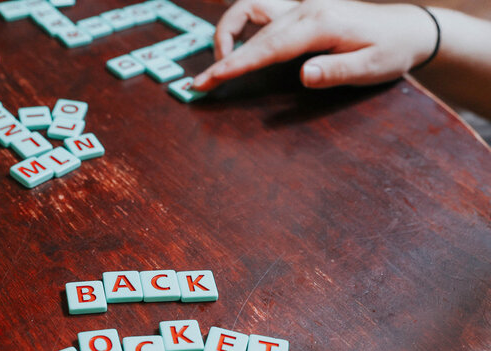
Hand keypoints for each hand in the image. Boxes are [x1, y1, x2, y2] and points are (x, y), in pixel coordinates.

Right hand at [193, 0, 438, 90]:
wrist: (407, 29)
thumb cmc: (390, 52)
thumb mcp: (371, 68)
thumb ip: (336, 72)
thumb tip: (304, 75)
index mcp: (320, 23)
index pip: (268, 47)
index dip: (235, 64)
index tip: (210, 79)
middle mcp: (306, 8)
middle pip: (253, 34)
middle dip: (223, 59)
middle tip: (200, 85)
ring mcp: (301, 4)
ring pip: (250, 12)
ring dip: (228, 33)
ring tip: (220, 65)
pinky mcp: (300, 7)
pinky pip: (260, 9)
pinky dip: (241, 24)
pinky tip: (236, 44)